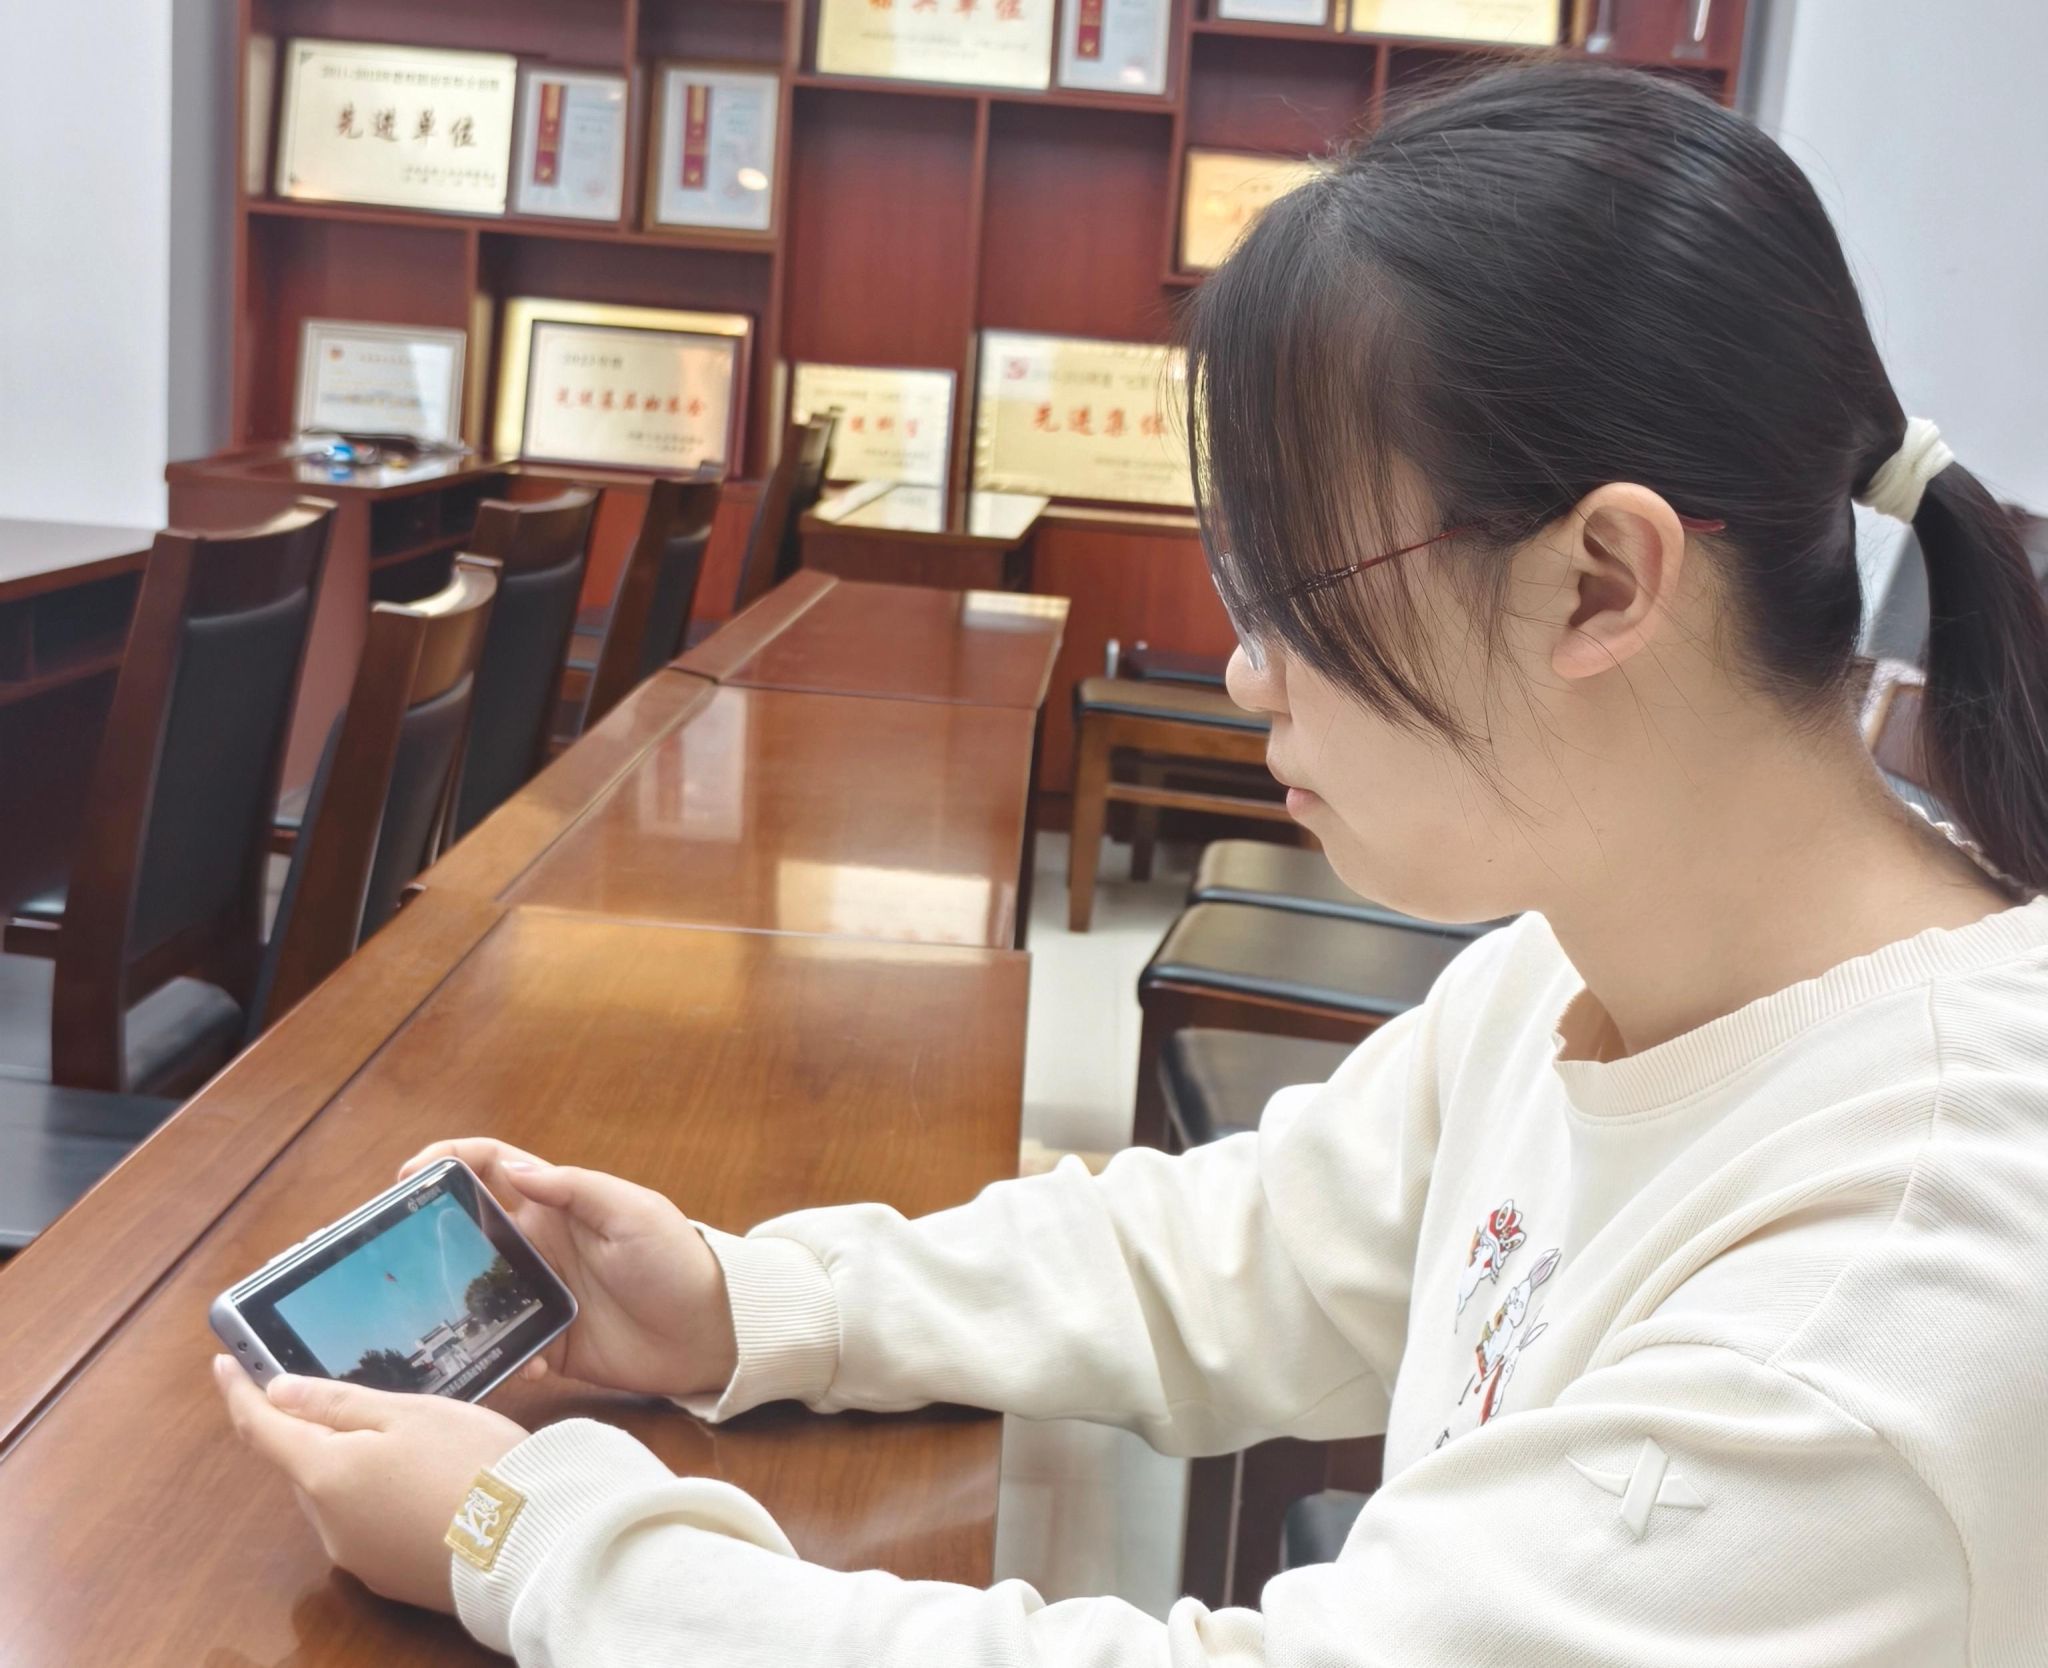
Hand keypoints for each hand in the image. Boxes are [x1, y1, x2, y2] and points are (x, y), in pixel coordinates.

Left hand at [213, 1354, 525, 1610]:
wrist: (529, 1542)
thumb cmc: (472, 1463)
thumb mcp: (409, 1413)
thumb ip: (339, 1403)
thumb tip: (278, 1392)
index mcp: (325, 1473)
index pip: (261, 1428)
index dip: (238, 1392)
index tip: (224, 1363)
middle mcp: (327, 1522)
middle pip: (302, 1464)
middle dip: (314, 1430)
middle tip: (352, 1398)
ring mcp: (357, 1556)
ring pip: (334, 1496)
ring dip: (350, 1466)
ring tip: (411, 1442)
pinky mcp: (387, 1577)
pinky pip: (364, 1525)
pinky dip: (377, 1499)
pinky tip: (422, 1485)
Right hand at [398, 1138, 738, 1399]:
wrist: (714, 1333)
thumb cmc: (678, 1261)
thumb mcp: (633, 1213)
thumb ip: (574, 1189)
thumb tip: (514, 1169)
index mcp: (557, 1204)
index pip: (491, 1167)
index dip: (449, 1161)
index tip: (409, 1175)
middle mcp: (539, 1246)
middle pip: (466, 1231)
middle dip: (426, 1237)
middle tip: (391, 1255)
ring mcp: (541, 1295)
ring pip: (474, 1294)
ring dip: (454, 1305)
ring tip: (432, 1321)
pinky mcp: (550, 1343)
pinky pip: (506, 1348)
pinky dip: (502, 1356)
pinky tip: (525, 1364)